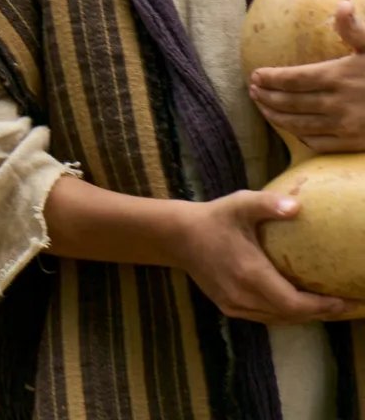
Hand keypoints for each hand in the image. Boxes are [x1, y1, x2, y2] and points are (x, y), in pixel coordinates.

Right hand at [168, 191, 356, 323]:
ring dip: (305, 315)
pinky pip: (266, 317)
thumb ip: (267, 204)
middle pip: (291, 315)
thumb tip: (298, 207)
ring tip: (329, 307)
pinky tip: (298, 306)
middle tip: (347, 305)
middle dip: (321, 312)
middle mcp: (243, 296)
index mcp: (250, 274)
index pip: (294, 303)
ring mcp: (235, 305)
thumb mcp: (239, 205)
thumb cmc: (213, 218)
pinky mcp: (229, 308)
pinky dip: (286, 314)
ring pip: (279, 319)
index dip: (322, 307)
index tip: (346, 301)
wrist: (176, 236)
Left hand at [253, 0, 364, 151]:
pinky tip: (294, 128)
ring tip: (263, 107)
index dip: (270, 78)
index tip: (255, 75)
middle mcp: (338, 103)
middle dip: (267, 96)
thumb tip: (342, 5)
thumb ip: (355, 29)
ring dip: (276, 116)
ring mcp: (347, 126)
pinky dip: (302, 136)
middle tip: (252, 91)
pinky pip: (320, 143)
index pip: (292, 79)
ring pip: (300, 124)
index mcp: (338, 76)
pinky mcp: (355, 143)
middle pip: (290, 102)